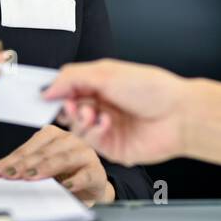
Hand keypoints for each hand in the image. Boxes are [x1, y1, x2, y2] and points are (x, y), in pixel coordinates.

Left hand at [0, 125, 115, 205]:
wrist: (90, 187)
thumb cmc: (63, 175)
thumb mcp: (42, 170)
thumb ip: (25, 169)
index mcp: (53, 136)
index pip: (29, 147)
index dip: (11, 159)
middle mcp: (69, 140)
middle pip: (44, 151)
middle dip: (24, 163)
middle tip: (9, 175)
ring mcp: (84, 154)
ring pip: (64, 158)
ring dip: (46, 168)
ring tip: (31, 177)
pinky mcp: (96, 171)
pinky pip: (86, 175)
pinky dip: (75, 180)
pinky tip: (65, 187)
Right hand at [40, 59, 188, 165]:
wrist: (179, 115)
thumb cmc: (152, 88)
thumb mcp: (107, 73)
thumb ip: (72, 78)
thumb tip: (47, 89)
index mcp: (100, 84)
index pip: (68, 87)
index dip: (54, 91)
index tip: (41, 95)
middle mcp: (102, 105)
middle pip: (68, 109)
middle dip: (65, 107)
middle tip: (69, 105)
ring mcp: (106, 127)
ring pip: (76, 127)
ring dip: (81, 119)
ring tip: (93, 114)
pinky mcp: (111, 147)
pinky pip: (90, 141)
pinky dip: (93, 131)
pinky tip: (107, 123)